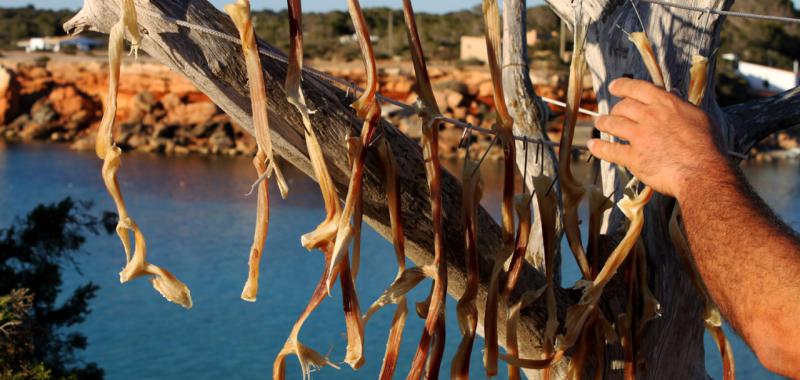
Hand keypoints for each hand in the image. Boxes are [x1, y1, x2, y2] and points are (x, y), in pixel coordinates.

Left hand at [587, 78, 726, 200]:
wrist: (702, 171)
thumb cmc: (707, 146)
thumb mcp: (699, 117)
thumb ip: (681, 105)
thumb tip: (672, 93)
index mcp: (666, 104)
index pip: (638, 88)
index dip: (622, 86)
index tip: (614, 86)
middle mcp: (649, 116)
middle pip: (623, 107)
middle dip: (615, 108)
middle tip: (612, 112)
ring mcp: (639, 137)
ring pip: (613, 124)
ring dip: (603, 123)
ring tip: (598, 123)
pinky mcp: (633, 157)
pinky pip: (610, 150)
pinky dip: (599, 147)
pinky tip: (592, 145)